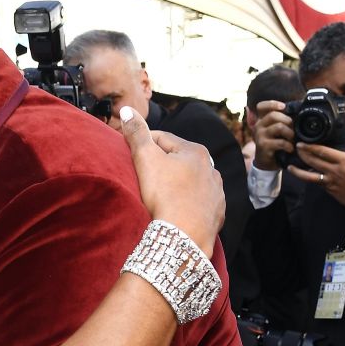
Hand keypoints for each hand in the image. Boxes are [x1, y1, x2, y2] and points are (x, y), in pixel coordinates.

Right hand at [120, 106, 224, 256]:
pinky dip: (187, 201)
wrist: (185, 236)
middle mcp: (211, 167)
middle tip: (142, 176)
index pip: (162, 138)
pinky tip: (174, 208)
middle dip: (161, 164)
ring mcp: (216, 191)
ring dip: (175, 182)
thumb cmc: (165, 194)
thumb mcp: (145, 159)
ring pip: (190, 180)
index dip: (142, 144)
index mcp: (195, 150)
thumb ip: (136, 132)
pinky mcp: (217, 211)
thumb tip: (127, 109)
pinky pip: (198, 200)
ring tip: (158, 194)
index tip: (129, 155)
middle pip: (177, 159)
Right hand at [253, 100, 293, 170]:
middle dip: (288, 121)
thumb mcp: (276, 131)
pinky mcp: (264, 145)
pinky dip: (289, 145)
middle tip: (294, 129)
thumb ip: (282, 121)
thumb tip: (298, 112)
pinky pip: (281, 142)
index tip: (283, 107)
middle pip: (274, 115)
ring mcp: (260, 135)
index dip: (272, 104)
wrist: (266, 162)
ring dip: (290, 133)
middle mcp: (259, 126)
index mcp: (262, 120)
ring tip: (293, 139)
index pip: (262, 106)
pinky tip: (290, 149)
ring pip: (279, 127)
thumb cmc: (275, 144)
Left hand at [288, 132, 344, 209]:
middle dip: (302, 155)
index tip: (301, 143)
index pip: (322, 151)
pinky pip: (319, 183)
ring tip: (290, 167)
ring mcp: (332, 182)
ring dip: (298, 171)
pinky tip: (307, 176)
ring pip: (310, 176)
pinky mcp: (331, 192)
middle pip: (313, 161)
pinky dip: (312, 179)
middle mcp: (335, 171)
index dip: (309, 147)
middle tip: (296, 150)